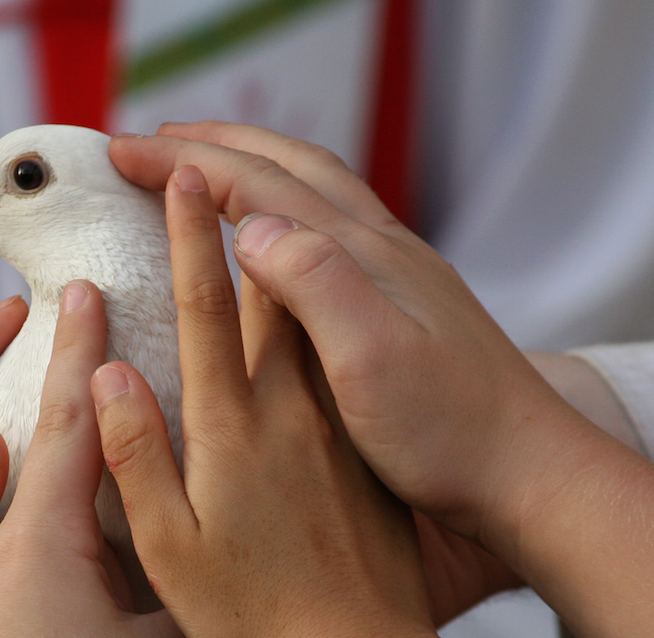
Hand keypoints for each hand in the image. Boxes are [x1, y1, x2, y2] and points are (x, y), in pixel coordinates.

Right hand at [90, 163, 430, 637]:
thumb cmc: (258, 615)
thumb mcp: (174, 549)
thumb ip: (136, 454)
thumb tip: (105, 369)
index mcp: (239, 423)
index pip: (213, 303)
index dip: (189, 233)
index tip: (173, 171)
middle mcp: (293, 401)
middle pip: (268, 277)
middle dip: (233, 205)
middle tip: (198, 150)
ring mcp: (334, 413)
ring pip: (308, 297)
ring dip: (276, 233)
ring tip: (242, 188)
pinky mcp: (357, 433)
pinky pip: (333, 334)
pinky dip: (310, 285)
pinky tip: (299, 272)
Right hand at [110, 123, 594, 557]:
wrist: (529, 476)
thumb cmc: (448, 438)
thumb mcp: (372, 366)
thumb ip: (313, 289)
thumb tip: (250, 229)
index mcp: (359, 263)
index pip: (257, 189)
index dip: (185, 168)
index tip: (123, 155)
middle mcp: (383, 252)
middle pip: (289, 168)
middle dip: (215, 146)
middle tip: (150, 144)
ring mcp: (402, 275)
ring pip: (317, 189)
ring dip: (255, 163)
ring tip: (206, 165)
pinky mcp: (411, 305)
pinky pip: (335, 224)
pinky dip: (289, 203)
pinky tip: (281, 235)